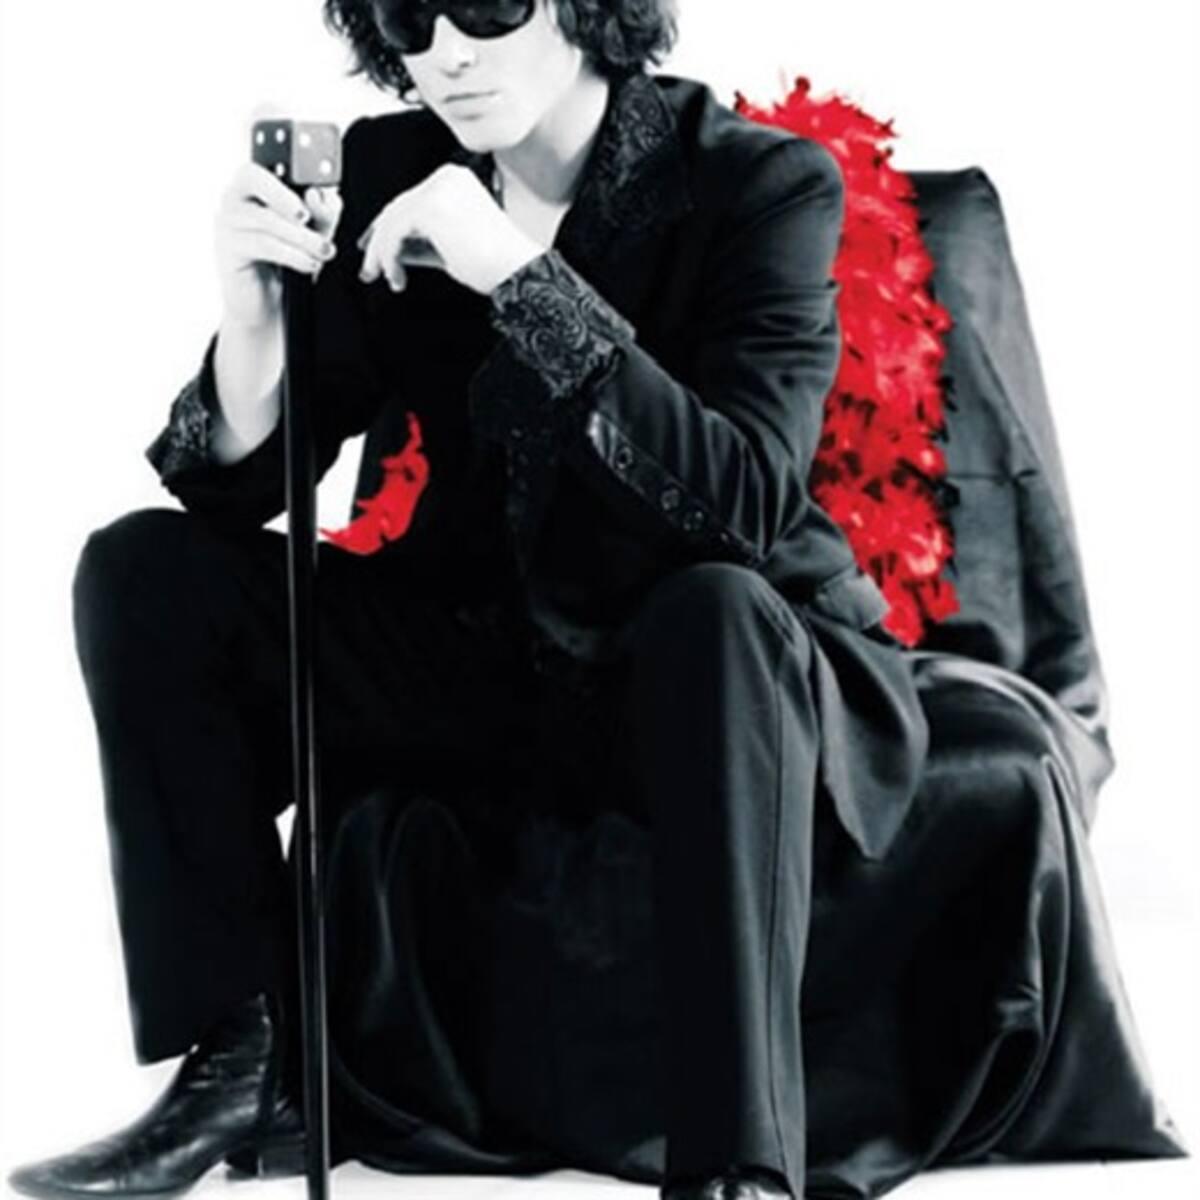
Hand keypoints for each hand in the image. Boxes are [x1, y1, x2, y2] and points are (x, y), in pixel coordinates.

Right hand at [214, 159, 342, 329]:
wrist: (269, 309)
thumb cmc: (289, 268)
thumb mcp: (315, 236)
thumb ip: (323, 214)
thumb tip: (319, 194)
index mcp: (255, 187)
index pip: (265, 161)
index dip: (290, 167)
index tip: (316, 188)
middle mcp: (235, 198)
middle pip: (251, 177)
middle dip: (284, 195)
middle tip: (308, 217)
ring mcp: (227, 222)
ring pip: (265, 218)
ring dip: (302, 237)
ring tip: (324, 252)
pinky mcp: (227, 249)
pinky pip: (262, 244)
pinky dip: (292, 254)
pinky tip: (310, 264)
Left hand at [356, 163, 543, 295]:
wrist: (516, 271)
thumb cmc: (496, 264)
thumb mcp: (448, 249)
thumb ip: (420, 244)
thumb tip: (394, 250)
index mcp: (455, 180)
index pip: (410, 202)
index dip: (387, 229)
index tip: (376, 253)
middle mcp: (446, 178)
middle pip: (397, 208)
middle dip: (379, 243)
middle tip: (371, 270)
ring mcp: (438, 189)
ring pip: (391, 220)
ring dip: (383, 254)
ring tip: (389, 278)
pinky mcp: (429, 207)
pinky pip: (394, 231)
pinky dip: (389, 256)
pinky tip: (397, 275)